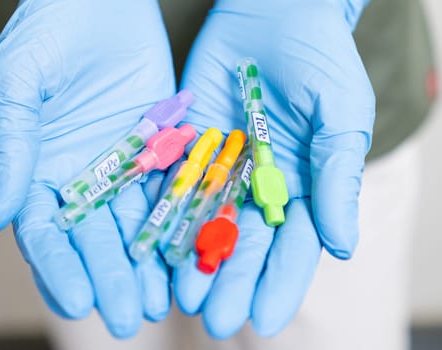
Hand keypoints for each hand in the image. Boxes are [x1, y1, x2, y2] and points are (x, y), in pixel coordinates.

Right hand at [0, 0, 173, 337]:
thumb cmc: (48, 32)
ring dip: (147, 265)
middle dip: (110, 277)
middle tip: (127, 317)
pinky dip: (178, 224)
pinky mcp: (160, 151)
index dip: (59, 268)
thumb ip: (12, 150)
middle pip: (94, 239)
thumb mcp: (21, 85)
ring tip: (159, 303)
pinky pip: (170, 192)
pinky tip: (188, 255)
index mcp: (39, 171)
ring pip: (135, 225)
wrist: (101, 1)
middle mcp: (81, 178)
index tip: (79, 302)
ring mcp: (123, 167)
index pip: (44, 232)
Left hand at [172, 0, 374, 337]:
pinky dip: (165, 216)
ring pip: (205, 223)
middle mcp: (258, 185)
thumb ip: (338, 178)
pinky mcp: (188, 145)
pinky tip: (155, 247)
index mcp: (301, 186)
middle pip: (244, 243)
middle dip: (230, 282)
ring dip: (193, 260)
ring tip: (182, 296)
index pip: (294, 246)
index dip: (279, 284)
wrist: (275, 12)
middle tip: (214, 319)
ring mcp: (220, 168)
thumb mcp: (340, 117)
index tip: (263, 318)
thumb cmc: (319, 60)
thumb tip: (345, 246)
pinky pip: (174, 184)